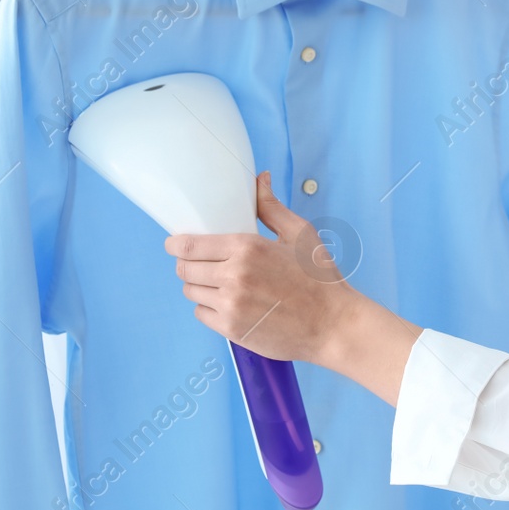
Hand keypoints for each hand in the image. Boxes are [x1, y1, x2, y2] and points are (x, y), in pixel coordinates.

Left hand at [165, 170, 357, 366]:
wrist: (333, 324)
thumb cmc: (319, 278)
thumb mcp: (299, 234)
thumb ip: (271, 207)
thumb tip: (259, 179)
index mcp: (247, 247)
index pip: (189, 245)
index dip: (175, 244)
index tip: (175, 243)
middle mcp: (234, 276)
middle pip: (185, 269)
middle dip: (188, 265)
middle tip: (201, 263)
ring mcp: (230, 305)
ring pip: (191, 292)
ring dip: (199, 286)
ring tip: (219, 284)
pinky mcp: (232, 329)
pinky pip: (202, 314)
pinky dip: (210, 308)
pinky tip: (229, 303)